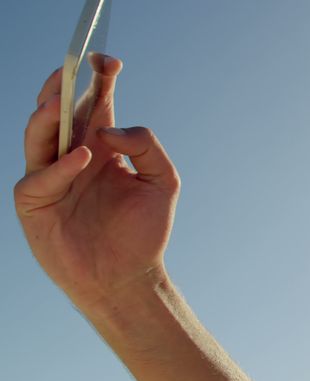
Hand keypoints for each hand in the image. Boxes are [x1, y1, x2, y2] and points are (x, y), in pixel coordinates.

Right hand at [15, 57, 180, 313]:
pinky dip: (59, 167)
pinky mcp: (34, 203)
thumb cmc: (144, 232)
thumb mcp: (163, 182)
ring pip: (38, 136)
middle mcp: (72, 156)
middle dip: (61, 87)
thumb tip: (112, 129)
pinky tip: (83, 157)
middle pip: (59, 111)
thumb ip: (147, 147)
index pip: (96, 103)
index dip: (98, 78)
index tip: (108, 61)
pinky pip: (39, 178)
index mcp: (101, 146)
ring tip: (59, 103)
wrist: (128, 278)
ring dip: (46, 117)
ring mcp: (50, 178)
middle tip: (71, 70)